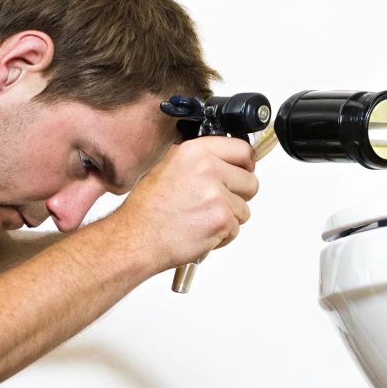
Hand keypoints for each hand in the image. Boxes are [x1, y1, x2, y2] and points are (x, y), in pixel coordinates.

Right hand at [110, 136, 259, 271]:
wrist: (136, 238)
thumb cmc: (147, 210)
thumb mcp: (167, 168)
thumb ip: (199, 162)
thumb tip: (224, 163)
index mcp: (194, 151)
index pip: (242, 149)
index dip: (245, 165)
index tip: (242, 173)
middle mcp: (207, 169)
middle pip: (250, 181)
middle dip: (238, 197)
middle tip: (215, 205)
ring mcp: (216, 194)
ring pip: (244, 209)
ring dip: (228, 219)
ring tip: (200, 220)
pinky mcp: (222, 219)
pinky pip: (236, 229)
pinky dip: (222, 236)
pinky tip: (199, 232)